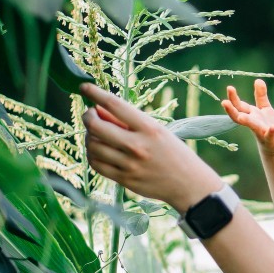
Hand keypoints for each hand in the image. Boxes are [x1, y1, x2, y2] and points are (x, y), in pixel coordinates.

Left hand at [82, 84, 224, 212]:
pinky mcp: (124, 180)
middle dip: (88, 117)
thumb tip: (99, 109)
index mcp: (149, 128)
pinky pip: (97, 165)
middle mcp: (137, 146)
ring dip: (88, 137)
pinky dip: (92, 155)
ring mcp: (129, 165)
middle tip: (90, 114)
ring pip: (93, 146)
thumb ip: (128, 121)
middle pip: (96, 127)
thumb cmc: (174, 152)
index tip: (84, 88)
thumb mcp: (156, 130)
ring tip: (95, 134)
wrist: (189, 184)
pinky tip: (97, 150)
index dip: (95, 93)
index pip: (115, 105)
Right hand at [222, 79, 273, 155]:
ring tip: (242, 117)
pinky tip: (272, 128)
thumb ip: (260, 95)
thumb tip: (258, 80)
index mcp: (250, 114)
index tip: (229, 88)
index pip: (239, 106)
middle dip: (232, 110)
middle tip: (224, 102)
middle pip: (239, 116)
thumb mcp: (264, 108)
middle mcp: (252, 123)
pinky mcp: (270, 139)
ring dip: (247, 121)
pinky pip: (270, 135)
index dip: (233, 98)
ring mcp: (260, 131)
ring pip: (252, 126)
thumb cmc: (267, 125)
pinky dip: (271, 132)